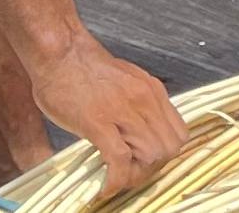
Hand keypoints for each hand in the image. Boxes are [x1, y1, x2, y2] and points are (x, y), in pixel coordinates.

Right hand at [28, 35, 189, 202]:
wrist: (59, 51)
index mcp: (152, 90)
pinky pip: (120, 160)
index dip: (165, 153)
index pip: (179, 133)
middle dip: (152, 168)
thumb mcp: (124, 82)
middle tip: (130, 173)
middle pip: (170, 148)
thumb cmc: (83, 67)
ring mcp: (125, 110)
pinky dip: (116, 179)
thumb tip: (136, 134)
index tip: (146, 161)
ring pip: (152, 156)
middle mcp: (145, 99)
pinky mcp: (100, 121)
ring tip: (117, 178)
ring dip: (135, 175)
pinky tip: (105, 186)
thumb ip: (136, 105)